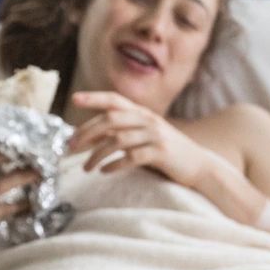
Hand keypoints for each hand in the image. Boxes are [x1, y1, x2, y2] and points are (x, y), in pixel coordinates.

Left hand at [65, 92, 216, 188]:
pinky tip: (104, 171)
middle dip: (87, 132)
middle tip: (70, 147)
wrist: (199, 166)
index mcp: (142, 113)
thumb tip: (90, 136)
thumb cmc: (166, 153)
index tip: (75, 99)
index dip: (94, 98)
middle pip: (111, 119)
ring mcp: (155, 136)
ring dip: (97, 154)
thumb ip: (123, 131)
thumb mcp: (145, 136)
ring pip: (118, 140)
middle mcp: (148, 120)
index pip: (115, 100)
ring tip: (86, 168)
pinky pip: (132, 157)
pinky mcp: (161, 153)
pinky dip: (115, 164)